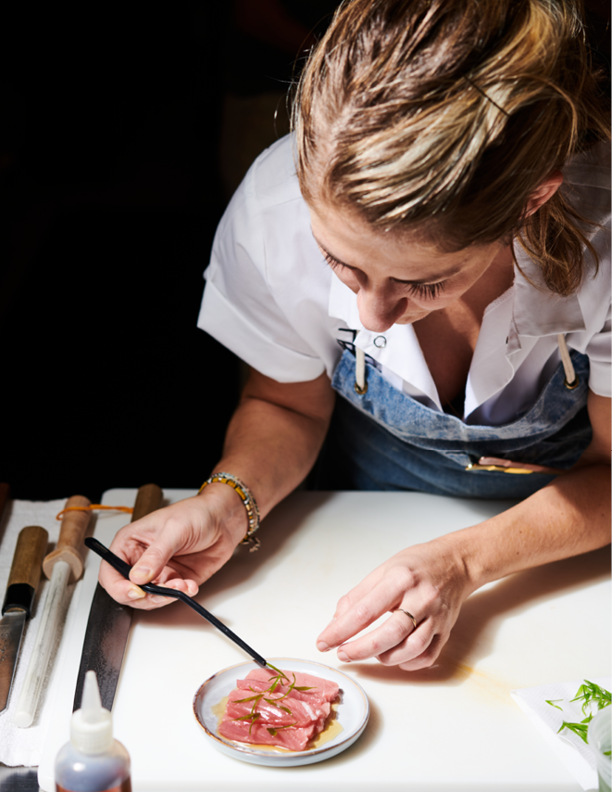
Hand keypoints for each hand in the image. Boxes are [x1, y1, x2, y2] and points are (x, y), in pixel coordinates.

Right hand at [98, 485, 246, 609]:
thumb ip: (156, 555)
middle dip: (145, 596)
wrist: (223, 519)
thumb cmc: (196, 513)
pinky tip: (191, 585)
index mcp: (130, 543)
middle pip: (127, 590)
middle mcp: (141, 560)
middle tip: (163, 592)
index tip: (134, 591)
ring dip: (166, 596)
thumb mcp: (174, 530)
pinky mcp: (175, 579)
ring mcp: (158, 572)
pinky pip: (171, 596)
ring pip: (149, 598)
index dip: (118, 586)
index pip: (111, 571)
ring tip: (182, 584)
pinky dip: (181, 595)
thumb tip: (138, 576)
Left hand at [316, 537, 473, 669]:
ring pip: (411, 648)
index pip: (365, 610)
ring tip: (370, 653)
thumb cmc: (416, 564)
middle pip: (389, 634)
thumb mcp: (383, 569)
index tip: (324, 642)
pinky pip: (427, 655)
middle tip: (342, 654)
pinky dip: (408, 662)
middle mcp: (421, 598)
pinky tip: (395, 657)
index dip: (341, 630)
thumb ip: (358, 595)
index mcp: (400, 579)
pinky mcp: (447, 629)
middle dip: (361, 649)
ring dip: (385, 657)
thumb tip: (337, 621)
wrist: (456, 562)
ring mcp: (437, 615)